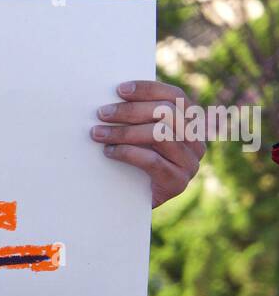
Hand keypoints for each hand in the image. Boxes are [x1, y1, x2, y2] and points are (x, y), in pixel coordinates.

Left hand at [91, 81, 204, 207]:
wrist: (134, 205)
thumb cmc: (135, 163)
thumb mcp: (142, 136)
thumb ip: (141, 117)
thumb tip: (116, 94)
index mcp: (192, 123)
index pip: (176, 96)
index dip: (148, 89)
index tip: (120, 89)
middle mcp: (196, 142)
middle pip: (167, 113)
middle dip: (130, 111)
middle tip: (102, 113)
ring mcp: (190, 164)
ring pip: (160, 135)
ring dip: (124, 132)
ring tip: (99, 133)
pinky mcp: (178, 183)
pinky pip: (152, 161)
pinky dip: (127, 153)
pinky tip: (109, 152)